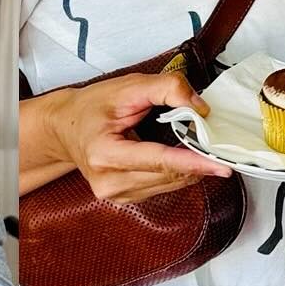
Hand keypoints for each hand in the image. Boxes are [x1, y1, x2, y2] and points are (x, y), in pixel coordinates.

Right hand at [51, 72, 232, 202]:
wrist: (65, 128)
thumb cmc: (91, 107)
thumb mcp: (128, 87)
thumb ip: (167, 88)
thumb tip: (199, 107)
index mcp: (104, 154)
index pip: (158, 161)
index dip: (192, 162)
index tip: (219, 164)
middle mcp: (108, 181)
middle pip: (168, 175)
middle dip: (197, 161)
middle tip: (218, 144)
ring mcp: (115, 194)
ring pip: (170, 185)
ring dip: (189, 168)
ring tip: (197, 146)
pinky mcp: (123, 199)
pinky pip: (163, 188)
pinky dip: (177, 172)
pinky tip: (179, 158)